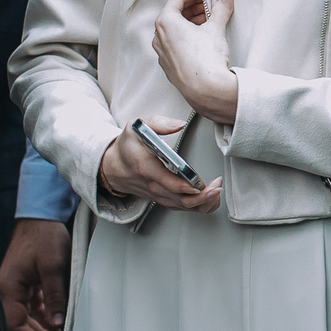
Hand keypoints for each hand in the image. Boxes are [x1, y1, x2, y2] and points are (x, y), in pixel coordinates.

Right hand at [0, 216, 71, 330]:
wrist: (41, 216)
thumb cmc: (43, 236)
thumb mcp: (53, 267)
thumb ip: (55, 296)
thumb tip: (57, 323)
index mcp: (10, 287)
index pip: (16, 324)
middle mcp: (10, 289)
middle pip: (20, 323)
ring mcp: (18, 286)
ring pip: (27, 315)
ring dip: (41, 329)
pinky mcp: (27, 282)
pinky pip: (33, 305)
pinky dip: (43, 315)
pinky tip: (54, 323)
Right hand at [97, 121, 221, 213]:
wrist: (112, 166)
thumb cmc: (127, 145)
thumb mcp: (137, 126)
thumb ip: (159, 123)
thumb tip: (180, 124)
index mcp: (147, 167)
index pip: (169, 183)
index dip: (187, 186)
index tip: (202, 183)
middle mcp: (152, 185)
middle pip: (180, 199)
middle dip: (202, 196)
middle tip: (218, 186)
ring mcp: (157, 194)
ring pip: (182, 207)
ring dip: (202, 203)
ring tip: (217, 192)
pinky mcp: (161, 198)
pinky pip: (181, 207)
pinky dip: (197, 207)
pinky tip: (210, 199)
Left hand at [153, 0, 238, 123]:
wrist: (205, 89)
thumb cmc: (205, 58)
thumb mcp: (216, 28)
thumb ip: (220, 10)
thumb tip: (224, 2)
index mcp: (165, 22)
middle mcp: (159, 37)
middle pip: (174, 15)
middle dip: (193, 10)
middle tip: (209, 9)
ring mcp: (162, 54)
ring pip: (174, 32)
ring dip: (190, 25)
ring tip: (208, 25)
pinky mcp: (169, 67)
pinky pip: (175, 47)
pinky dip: (186, 40)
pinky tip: (202, 43)